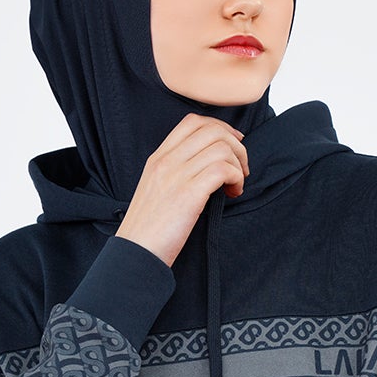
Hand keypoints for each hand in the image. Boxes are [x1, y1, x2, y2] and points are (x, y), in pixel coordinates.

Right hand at [114, 113, 247, 269]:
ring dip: (238, 164)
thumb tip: (207, 166)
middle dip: (236, 146)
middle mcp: (166, 161)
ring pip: (221, 148)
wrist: (136, 253)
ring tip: (235, 185)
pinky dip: (236, 178)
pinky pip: (223, 169)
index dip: (220, 128)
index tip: (233, 144)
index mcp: (158, 158)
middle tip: (241, 168)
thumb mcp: (156, 191)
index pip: (192, 122)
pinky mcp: (188, 194)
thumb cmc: (149, 230)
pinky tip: (232, 193)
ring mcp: (176, 176)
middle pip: (212, 130)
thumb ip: (176, 173)